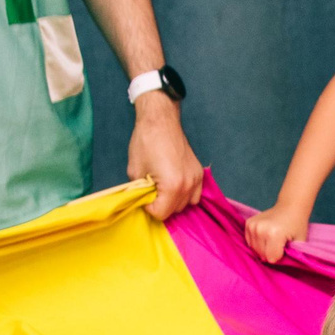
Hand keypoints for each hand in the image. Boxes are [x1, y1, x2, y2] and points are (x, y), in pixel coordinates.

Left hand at [128, 95, 202, 219]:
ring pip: (185, 204)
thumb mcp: (134, 171)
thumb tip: (145, 202)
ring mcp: (196, 179)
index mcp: (172, 187)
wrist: (160, 120)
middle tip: (151, 189)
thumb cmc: (145, 143)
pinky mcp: (200, 173)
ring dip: (173, 201)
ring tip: (162, 187)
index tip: (144, 194)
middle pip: (174, 211)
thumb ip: (141, 192)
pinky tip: (174, 184)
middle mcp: (188, 185)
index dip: (148, 207)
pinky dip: (184, 194)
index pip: (160, 214)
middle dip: (161, 204)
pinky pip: (194, 194)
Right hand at [244, 202, 309, 264]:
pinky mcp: (248, 223)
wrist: (290, 207)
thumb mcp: (300, 242)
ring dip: (264, 249)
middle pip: (262, 255)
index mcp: (274, 234)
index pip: (272, 258)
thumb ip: (291, 255)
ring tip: (273, 240)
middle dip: (271, 253)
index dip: (280, 256)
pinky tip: (266, 237)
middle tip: (280, 243)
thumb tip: (280, 266)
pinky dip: (257, 243)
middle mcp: (261, 229)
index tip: (285, 248)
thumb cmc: (297, 225)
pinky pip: (250, 242)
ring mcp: (253, 226)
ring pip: (255, 250)